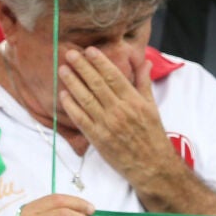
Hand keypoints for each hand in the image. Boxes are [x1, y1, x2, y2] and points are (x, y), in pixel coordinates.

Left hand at [58, 47, 178, 190]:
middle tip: (70, 54)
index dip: (100, 62)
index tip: (89, 50)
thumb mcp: (152, 105)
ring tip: (63, 70)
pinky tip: (63, 95)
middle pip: (97, 84)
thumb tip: (143, 61)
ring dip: (73, 83)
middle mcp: (120, 110)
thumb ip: (144, 82)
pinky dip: (71, 106)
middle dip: (82, 67)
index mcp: (134, 100)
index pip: (113, 76)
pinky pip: (81, 119)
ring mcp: (107, 124)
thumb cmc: (152, 134)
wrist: (152, 165)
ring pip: (86, 99)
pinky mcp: (98, 138)